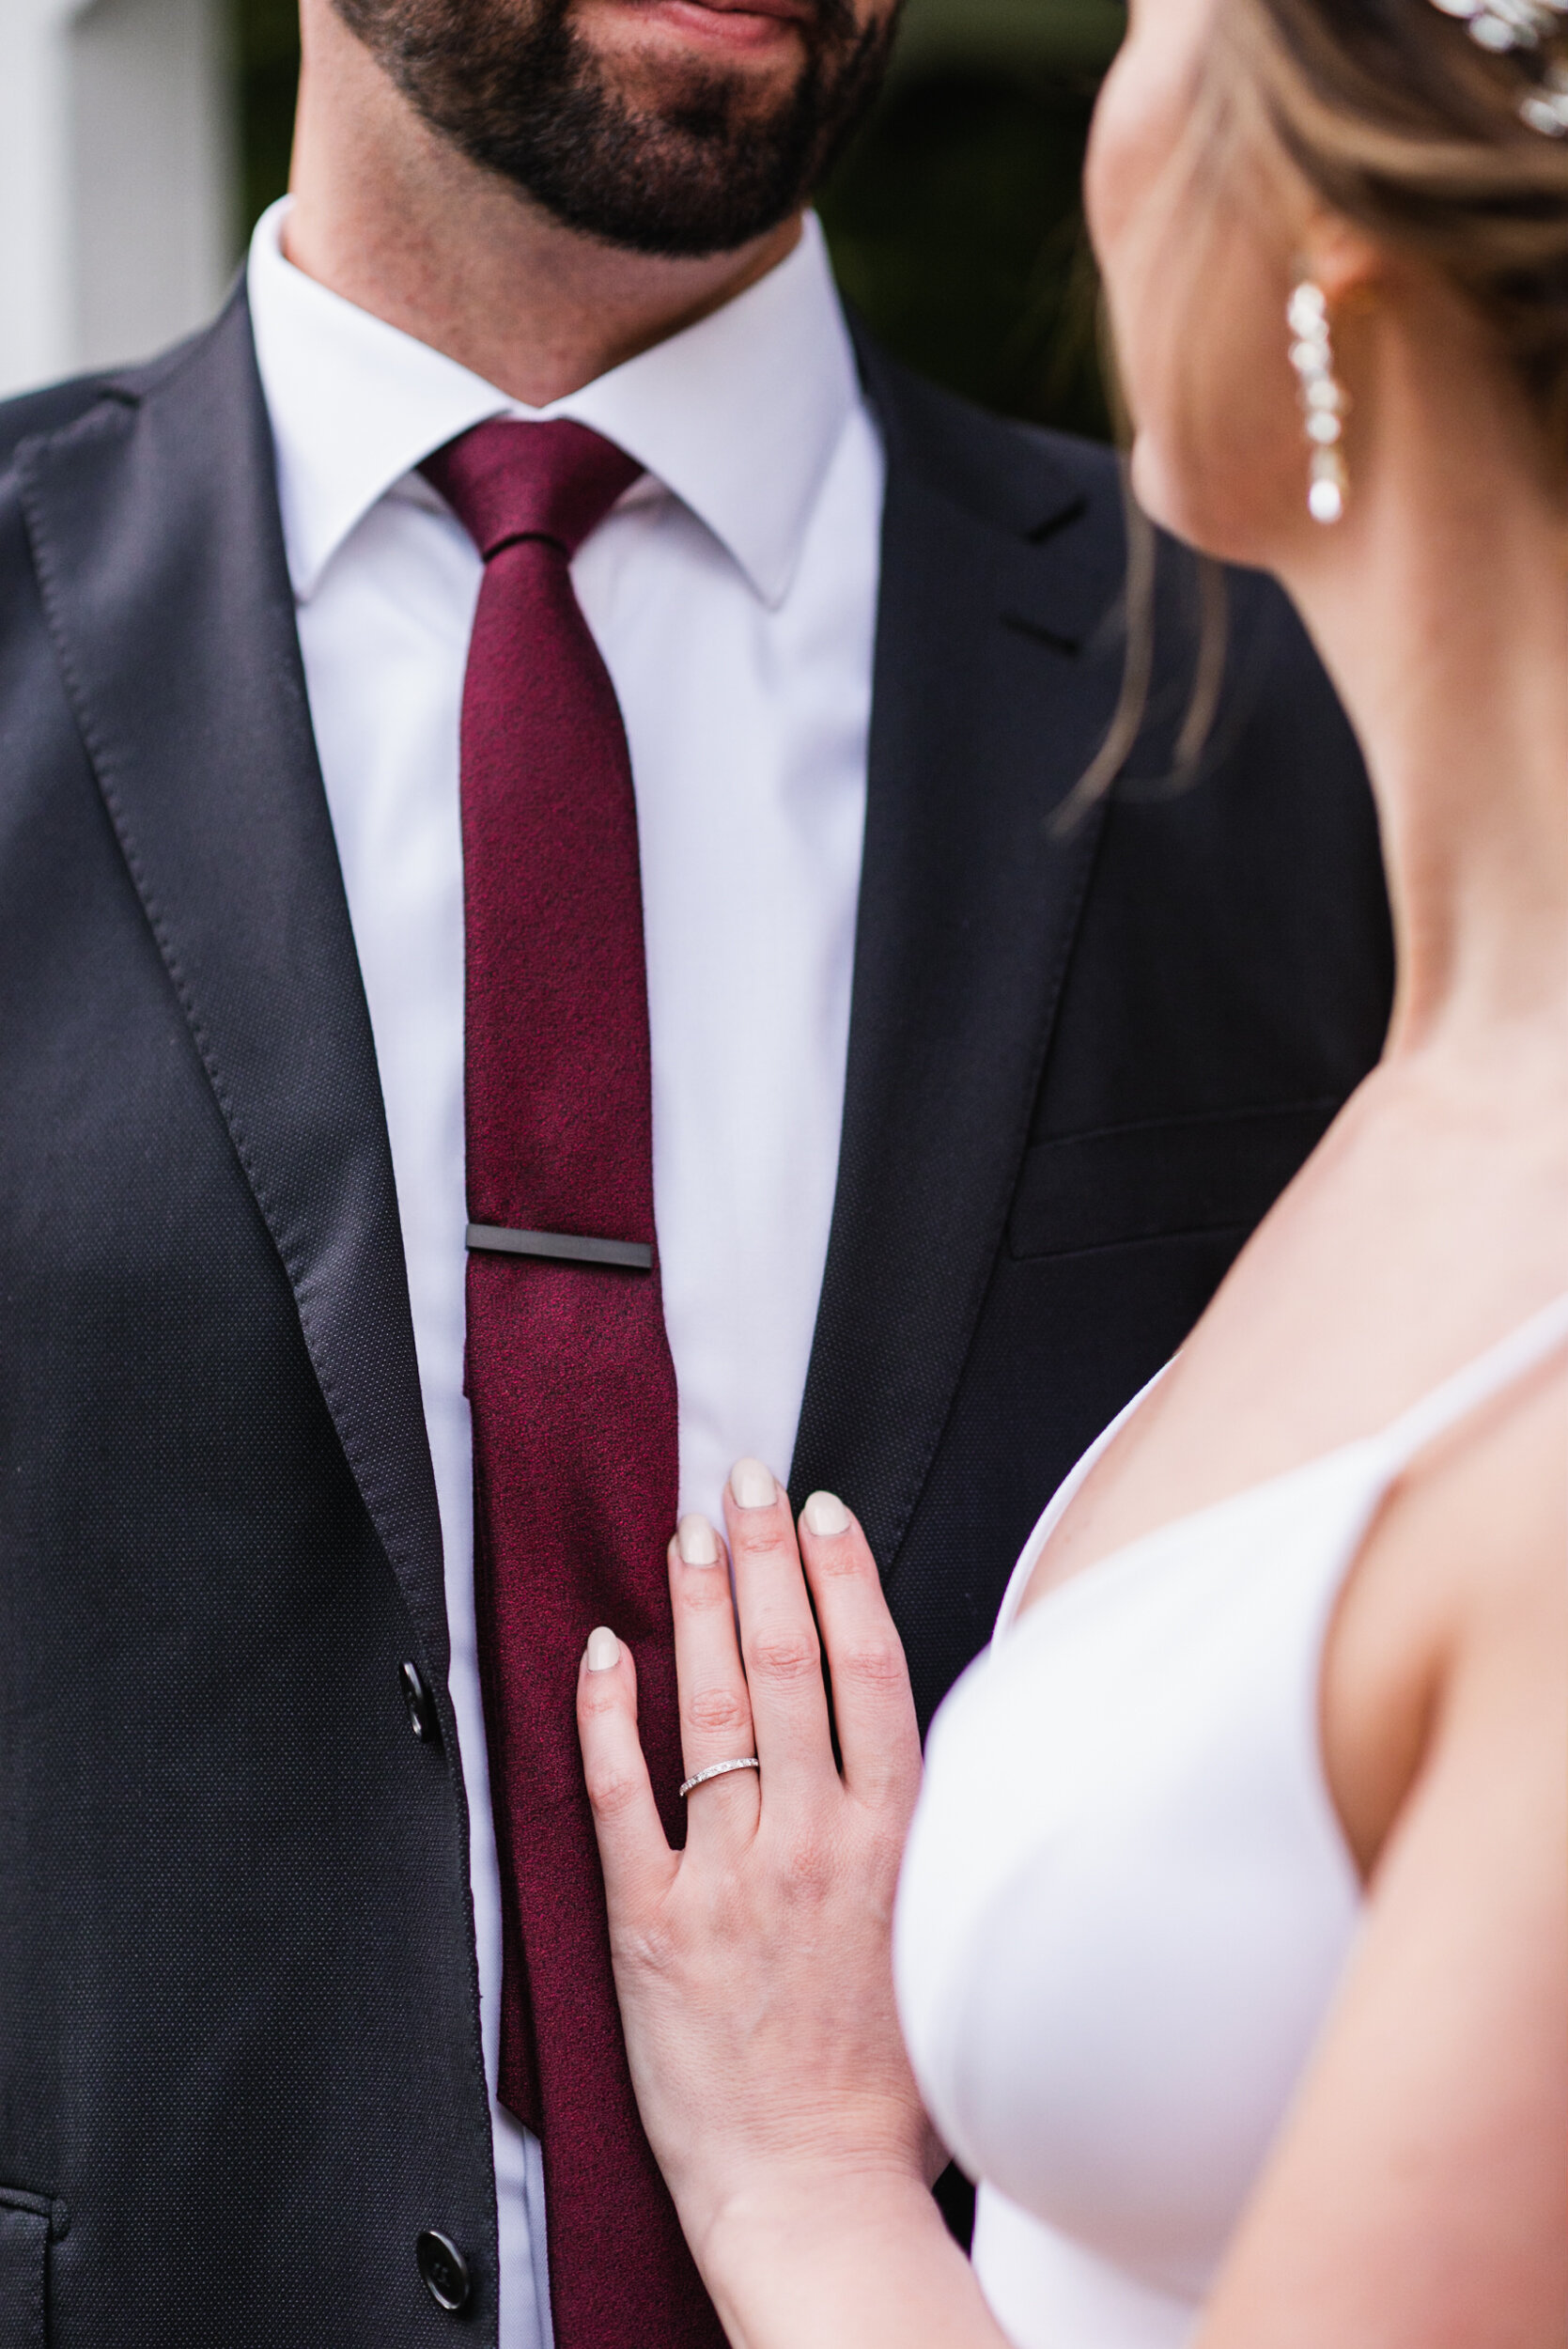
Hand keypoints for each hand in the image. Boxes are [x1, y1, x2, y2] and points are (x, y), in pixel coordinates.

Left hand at [575, 1464, 932, 2276]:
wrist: (816, 2194)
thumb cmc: (890, 2082)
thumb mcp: (941, 1936)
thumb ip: (921, 1835)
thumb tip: (905, 1742)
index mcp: (893, 1844)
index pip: (870, 1676)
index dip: (842, 1580)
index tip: (821, 1512)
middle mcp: (814, 1844)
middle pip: (790, 1666)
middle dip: (765, 1557)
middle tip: (745, 1478)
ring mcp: (730, 1879)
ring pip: (714, 1712)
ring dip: (699, 1609)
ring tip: (686, 1531)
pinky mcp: (653, 1925)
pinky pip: (622, 1797)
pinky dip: (609, 1717)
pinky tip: (604, 1651)